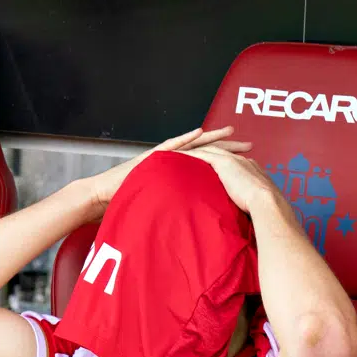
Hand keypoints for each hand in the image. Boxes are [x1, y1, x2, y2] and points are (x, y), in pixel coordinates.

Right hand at [85, 127, 252, 213]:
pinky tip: (198, 133)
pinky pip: (170, 146)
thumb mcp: (166, 207)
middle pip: (207, 153)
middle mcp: (175, 162)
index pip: (210, 167)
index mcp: (181, 174)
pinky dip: (184, 139)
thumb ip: (182, 210)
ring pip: (193, 144)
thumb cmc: (135, 203)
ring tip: (230, 132)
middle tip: (250, 146)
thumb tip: (201, 225)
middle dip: (229, 149)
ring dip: (212, 137)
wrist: (106, 196)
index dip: (230, 166)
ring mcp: (163, 157)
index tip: (250, 166)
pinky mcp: (151, 156)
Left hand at [180, 145, 283, 214]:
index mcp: (251, 168)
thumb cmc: (264, 209)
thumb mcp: (256, 202)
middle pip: (219, 152)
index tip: (211, 167)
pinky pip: (202, 155)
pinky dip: (190, 155)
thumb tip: (245, 211)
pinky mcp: (223, 162)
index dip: (221, 162)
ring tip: (179, 154)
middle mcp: (241, 160)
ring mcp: (232, 160)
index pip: (232, 162)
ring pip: (208, 150)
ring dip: (194, 152)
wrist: (267, 202)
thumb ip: (248, 201)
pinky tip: (178, 157)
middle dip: (206, 151)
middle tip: (192, 153)